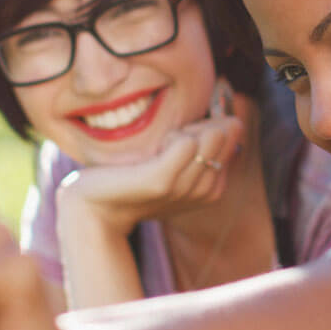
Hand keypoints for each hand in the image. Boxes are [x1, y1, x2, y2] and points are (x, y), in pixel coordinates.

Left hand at [59, 84, 247, 234]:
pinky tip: (156, 149)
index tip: (179, 137)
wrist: (97, 208)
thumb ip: (202, 143)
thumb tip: (233, 121)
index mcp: (212, 187)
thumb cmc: (131, 178)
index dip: (207, 123)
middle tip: (169, 138)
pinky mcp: (162, 183)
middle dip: (199, 124)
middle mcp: (206, 191)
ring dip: (183, 130)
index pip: (231, 133)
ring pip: (208, 137)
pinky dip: (172, 136)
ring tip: (162, 143)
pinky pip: (186, 143)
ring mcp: (185, 189)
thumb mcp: (172, 160)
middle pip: (223, 133)